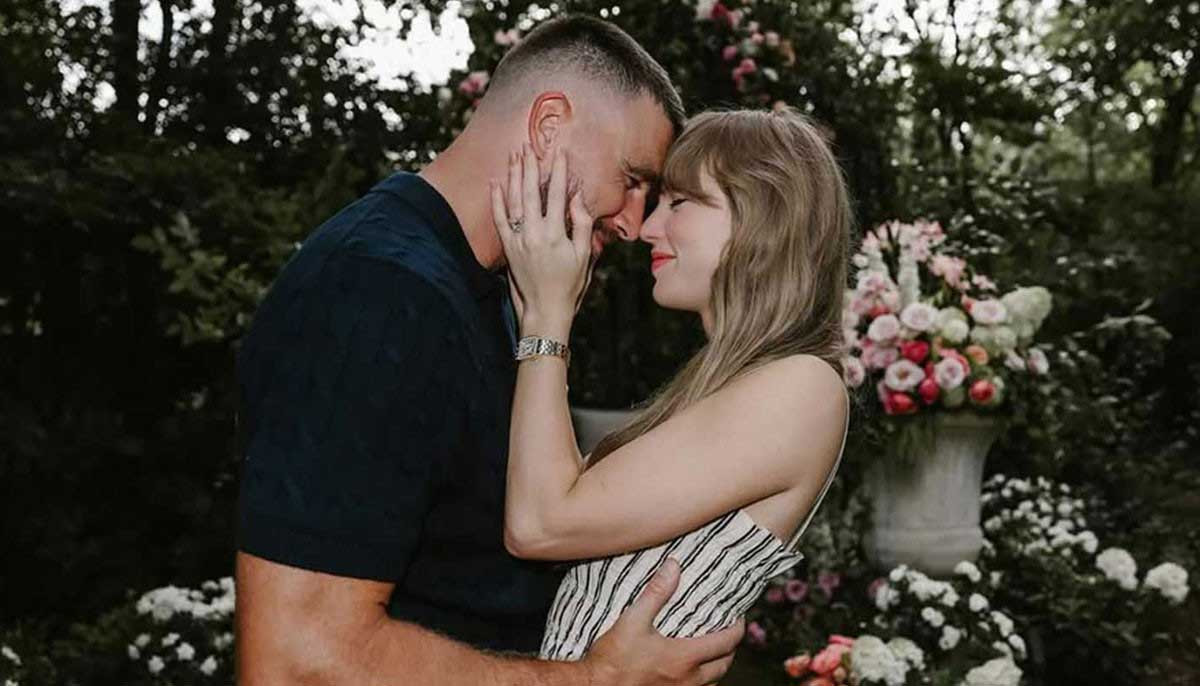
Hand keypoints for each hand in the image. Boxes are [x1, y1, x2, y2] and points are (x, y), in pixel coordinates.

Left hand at [490, 144, 594, 336]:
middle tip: (529, 146)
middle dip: (530, 166)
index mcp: (555, 235)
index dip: (558, 171)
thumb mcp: (584, 256)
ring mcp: (518, 241)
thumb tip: (577, 198)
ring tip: (514, 155)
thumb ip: (581, 225)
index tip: (559, 152)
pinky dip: (496, 200)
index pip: (557, 195)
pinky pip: (499, 219)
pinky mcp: (508, 248)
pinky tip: (495, 183)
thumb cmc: (569, 285)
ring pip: (513, 201)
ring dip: (513, 176)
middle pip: (531, 192)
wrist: (544, 311)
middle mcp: (533, 234)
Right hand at [582, 559, 743, 685]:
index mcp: (684, 658)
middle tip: (728, 632)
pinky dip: (703, 680)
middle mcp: (688, 679)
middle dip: (731, 648)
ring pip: (713, 682)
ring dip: (718, 666)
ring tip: (713, 651)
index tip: (737, 617)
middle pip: (725, 665)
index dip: (736, 628)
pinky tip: (692, 671)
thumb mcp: (633, 619)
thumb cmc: (613, 657)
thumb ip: (657, 592)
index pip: (726, 643)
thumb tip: (674, 566)